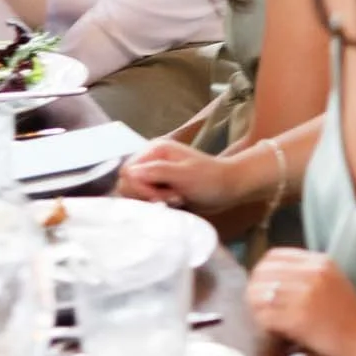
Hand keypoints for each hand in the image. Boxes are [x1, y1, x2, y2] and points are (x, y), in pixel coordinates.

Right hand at [117, 139, 251, 213]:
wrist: (229, 188)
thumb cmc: (211, 179)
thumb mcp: (184, 175)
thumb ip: (157, 172)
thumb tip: (128, 172)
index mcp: (155, 150)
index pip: (127, 172)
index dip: (140, 188)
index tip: (160, 197)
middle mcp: (150, 160)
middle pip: (127, 185)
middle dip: (147, 196)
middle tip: (173, 198)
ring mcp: (153, 174)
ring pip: (134, 195)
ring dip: (153, 202)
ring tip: (176, 199)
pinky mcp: (157, 187)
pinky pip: (143, 201)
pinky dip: (156, 205)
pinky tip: (174, 203)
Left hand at [249, 249, 355, 355]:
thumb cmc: (349, 317)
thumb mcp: (332, 282)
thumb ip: (305, 275)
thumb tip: (269, 280)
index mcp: (320, 262)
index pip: (274, 256)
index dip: (262, 272)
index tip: (262, 286)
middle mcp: (312, 273)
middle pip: (262, 273)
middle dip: (255, 292)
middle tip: (260, 308)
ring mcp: (305, 295)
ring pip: (259, 295)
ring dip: (258, 310)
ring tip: (269, 321)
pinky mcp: (298, 318)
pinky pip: (265, 317)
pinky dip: (264, 326)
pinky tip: (275, 332)